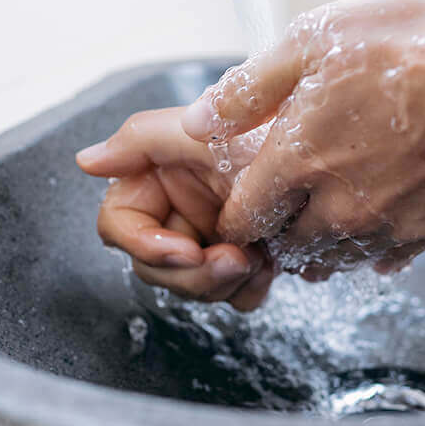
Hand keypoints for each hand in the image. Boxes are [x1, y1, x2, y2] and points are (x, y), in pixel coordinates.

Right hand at [74, 106, 279, 308]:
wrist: (338, 154)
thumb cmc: (277, 132)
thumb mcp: (209, 132)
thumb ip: (142, 140)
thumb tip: (86, 161)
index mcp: (159, 180)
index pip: (120, 227)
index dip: (147, 246)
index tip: (186, 251)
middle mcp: (179, 211)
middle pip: (155, 268)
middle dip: (196, 273)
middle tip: (238, 260)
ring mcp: (211, 238)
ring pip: (193, 288)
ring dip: (227, 283)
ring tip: (261, 258)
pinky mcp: (245, 257)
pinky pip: (232, 294)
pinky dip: (250, 288)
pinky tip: (275, 266)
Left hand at [178, 0, 424, 274]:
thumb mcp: (318, 38)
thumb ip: (251, 87)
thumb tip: (200, 120)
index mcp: (298, 162)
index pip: (243, 219)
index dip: (237, 207)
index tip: (250, 188)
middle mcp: (339, 208)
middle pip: (287, 246)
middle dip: (280, 227)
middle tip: (290, 195)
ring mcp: (392, 225)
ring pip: (338, 256)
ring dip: (327, 238)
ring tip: (335, 202)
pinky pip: (391, 253)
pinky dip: (380, 239)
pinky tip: (388, 205)